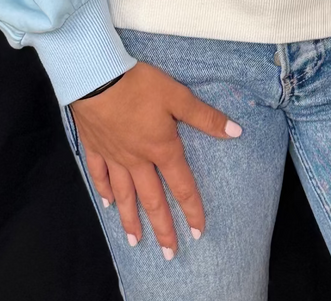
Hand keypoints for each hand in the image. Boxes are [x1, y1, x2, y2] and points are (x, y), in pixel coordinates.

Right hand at [69, 61, 242, 258]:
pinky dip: (104, 191)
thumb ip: (205, 117)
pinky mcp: (95, 147)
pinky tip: (107, 204)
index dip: (191, 209)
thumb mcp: (178, 96)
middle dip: (162, 228)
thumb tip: (235, 132)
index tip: (197, 232)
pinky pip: (100, 175)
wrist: (97, 77)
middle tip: (169, 253)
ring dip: (131, 219)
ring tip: (136, 241)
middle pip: (152, 199)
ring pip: (124, 195)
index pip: (182, 185)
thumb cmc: (140, 85)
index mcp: (161, 148)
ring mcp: (114, 156)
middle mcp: (138, 160)